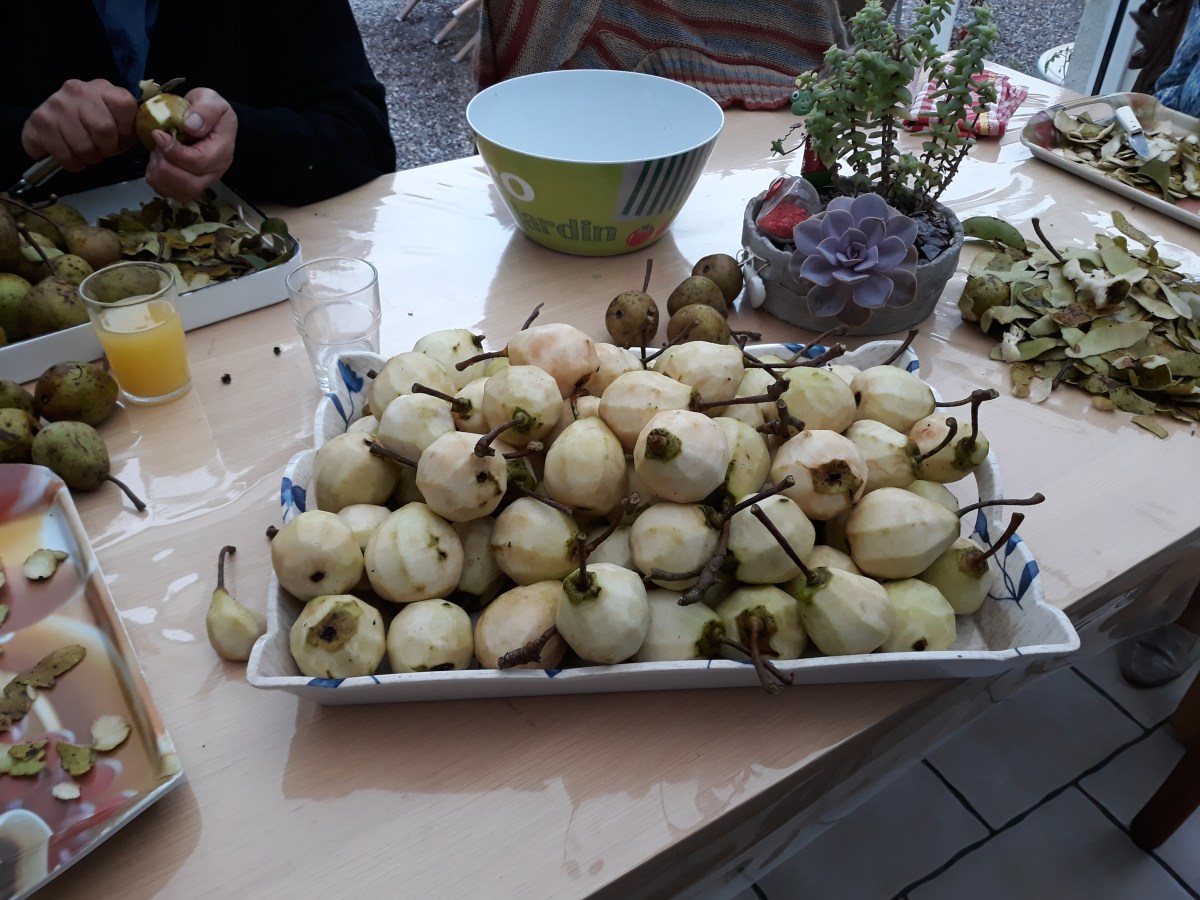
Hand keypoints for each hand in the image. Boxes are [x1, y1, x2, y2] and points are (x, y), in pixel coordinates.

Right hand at [20, 79, 138, 170]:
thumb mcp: (117, 124)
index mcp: (104, 89)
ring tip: (86, 153)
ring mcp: (57, 103)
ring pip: (83, 145)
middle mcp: (79, 90)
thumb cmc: (92, 127)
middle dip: (106, 148)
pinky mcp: (40, 120)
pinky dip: (72, 163)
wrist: (52, 125)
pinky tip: (71, 155)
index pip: (125, 105)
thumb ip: (132, 128)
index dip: (126, 129)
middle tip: (102, 150)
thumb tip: (149, 137)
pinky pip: (64, 154)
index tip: (120, 138)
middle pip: (103, 128)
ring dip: (88, 158)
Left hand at [145, 88, 237, 201]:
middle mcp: (214, 172)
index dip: (173, 151)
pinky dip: (157, 180)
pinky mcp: (189, 186)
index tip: (158, 134)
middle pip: (189, 184)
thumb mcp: (210, 99)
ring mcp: (203, 182)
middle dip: (165, 167)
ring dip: (159, 175)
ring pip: (179, 193)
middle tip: (156, 147)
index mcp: (221, 151)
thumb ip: (204, 110)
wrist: (209, 120)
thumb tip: (190, 126)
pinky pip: (171, 193)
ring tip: (156, 154)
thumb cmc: (209, 110)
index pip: (197, 162)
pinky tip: (157, 163)